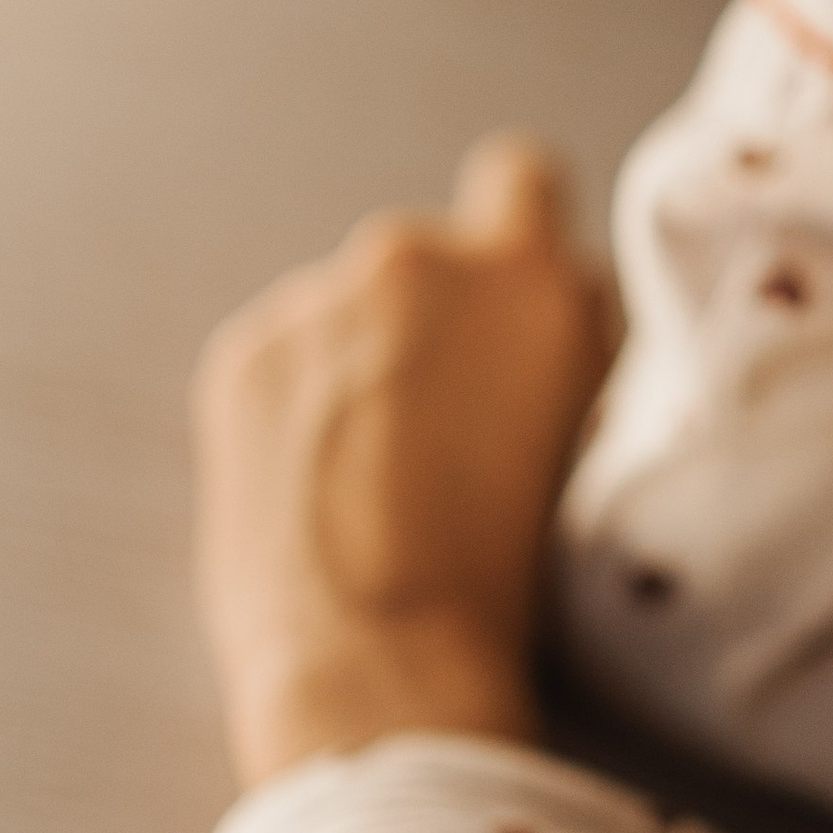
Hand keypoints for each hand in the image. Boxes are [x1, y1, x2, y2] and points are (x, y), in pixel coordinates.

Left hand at [193, 135, 618, 786]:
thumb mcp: (587, 431)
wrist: (382, 654)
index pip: (523, 178)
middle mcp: (420, 262)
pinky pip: (285, 360)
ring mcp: (319, 303)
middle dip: (433, 323)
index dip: (514, 234)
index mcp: (529, 278)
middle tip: (441, 433)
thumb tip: (544, 315)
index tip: (506, 302)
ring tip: (374, 481)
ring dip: (361, 366)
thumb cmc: (511, 572)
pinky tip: (318, 490)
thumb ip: (563, 345)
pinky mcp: (245, 357)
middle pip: (427, 262)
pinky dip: (299, 407)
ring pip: (348, 316)